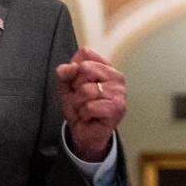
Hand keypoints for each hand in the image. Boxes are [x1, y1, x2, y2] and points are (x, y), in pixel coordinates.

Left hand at [56, 47, 126, 161]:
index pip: (85, 53)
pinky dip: (84, 114)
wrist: (84, 132)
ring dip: (78, 103)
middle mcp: (116, 76)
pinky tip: (90, 117)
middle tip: (82, 99)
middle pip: (84, 68)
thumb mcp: (66, 86)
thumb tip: (67, 68)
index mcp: (105, 67)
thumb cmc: (79, 107)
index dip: (74, 68)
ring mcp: (119, 92)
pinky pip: (89, 106)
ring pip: (86, 90)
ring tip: (85, 109)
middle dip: (76, 87)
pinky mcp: (117, 108)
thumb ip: (65, 73)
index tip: (77, 82)